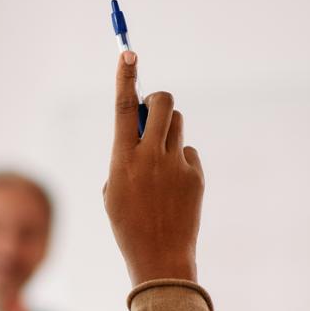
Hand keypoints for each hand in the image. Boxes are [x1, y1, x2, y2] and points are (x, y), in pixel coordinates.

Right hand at [103, 51, 203, 285]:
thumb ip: (123, 156)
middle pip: (164, 103)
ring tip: (159, 161)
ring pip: (178, 125)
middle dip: (160, 100)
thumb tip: (143, 128)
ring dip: (168, 131)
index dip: (126, 77)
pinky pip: (188, 153)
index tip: (128, 52)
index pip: (124, 107)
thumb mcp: (113, 189)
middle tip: (154, 110)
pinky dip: (180, 163)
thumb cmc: (128, 224)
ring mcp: (176, 165)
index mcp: (122, 160)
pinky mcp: (195, 175)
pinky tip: (173, 189)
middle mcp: (150, 157)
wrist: (159, 258)